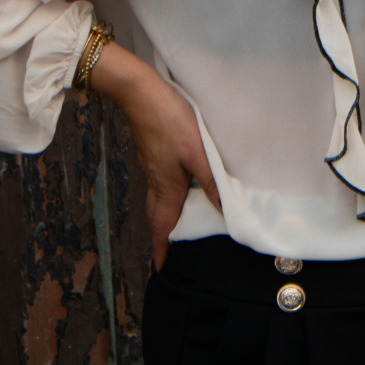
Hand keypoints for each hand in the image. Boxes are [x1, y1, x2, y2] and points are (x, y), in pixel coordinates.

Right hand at [87, 42, 220, 270]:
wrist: (141, 93)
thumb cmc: (169, 121)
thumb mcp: (197, 153)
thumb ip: (211, 182)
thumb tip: (222, 211)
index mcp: (167, 187)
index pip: (162, 228)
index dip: (160, 251)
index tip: (160, 271)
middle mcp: (157, 182)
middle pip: (159, 218)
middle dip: (163, 239)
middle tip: (167, 256)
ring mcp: (154, 168)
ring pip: (159, 202)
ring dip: (166, 219)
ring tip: (176, 230)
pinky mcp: (155, 155)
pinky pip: (161, 186)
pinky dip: (168, 198)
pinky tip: (180, 191)